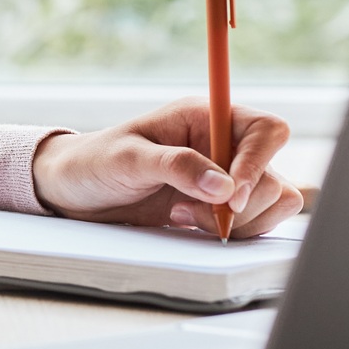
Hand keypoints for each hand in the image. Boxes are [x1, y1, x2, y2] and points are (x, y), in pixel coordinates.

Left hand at [30, 97, 303, 237]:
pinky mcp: (221, 205)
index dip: (258, 163)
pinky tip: (188, 224)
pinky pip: (257, 221)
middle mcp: (223, 144)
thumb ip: (176, 166)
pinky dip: (234, 231)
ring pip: (274, 200)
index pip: (266, 130)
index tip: (228, 195)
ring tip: (185, 217)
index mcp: (205, 117)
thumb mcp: (128, 159)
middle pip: (273, 174)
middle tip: (192, 211)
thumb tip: (224, 185)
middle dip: (241, 203)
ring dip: (239, 220)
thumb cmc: (94, 162)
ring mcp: (226, 176)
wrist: (73, 191)